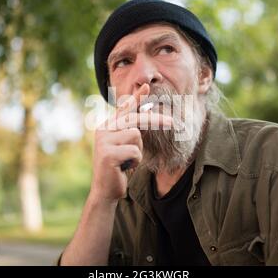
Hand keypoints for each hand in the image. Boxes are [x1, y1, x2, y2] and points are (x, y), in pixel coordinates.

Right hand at [90, 84, 171, 201]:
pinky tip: (124, 168)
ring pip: (136, 135)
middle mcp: (103, 130)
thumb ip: (131, 129)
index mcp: (107, 126)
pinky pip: (134, 151)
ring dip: (138, 151)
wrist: (105, 191)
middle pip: (135, 119)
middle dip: (156, 120)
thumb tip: (144, 110)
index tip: (147, 86)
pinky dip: (134, 161)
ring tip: (127, 160)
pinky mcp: (108, 154)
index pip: (125, 108)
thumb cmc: (119, 167)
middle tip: (175, 122)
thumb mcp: (126, 145)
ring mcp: (104, 141)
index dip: (137, 97)